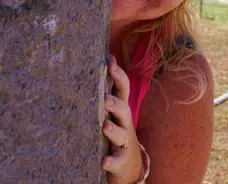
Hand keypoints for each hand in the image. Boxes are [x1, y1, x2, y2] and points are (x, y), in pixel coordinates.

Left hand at [102, 56, 143, 183]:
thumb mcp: (113, 113)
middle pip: (124, 110)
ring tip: (105, 126)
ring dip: (114, 130)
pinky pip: (117, 160)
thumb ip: (106, 93)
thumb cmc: (116, 132)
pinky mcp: (121, 160)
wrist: (129, 166)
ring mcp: (124, 142)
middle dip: (116, 103)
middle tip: (105, 99)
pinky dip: (112, 161)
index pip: (122, 89)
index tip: (110, 62)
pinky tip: (104, 162)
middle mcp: (125, 123)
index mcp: (121, 109)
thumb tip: (98, 64)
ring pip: (121, 134)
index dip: (118, 75)